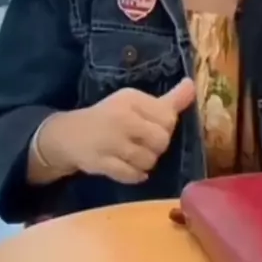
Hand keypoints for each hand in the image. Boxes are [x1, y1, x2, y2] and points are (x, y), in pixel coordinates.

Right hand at [40, 78, 195, 184]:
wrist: (68, 135)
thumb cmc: (109, 116)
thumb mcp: (135, 103)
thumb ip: (167, 100)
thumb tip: (192, 86)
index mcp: (131, 99)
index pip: (167, 116)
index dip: (165, 126)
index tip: (153, 126)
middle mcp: (121, 118)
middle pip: (161, 140)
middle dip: (157, 146)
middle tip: (144, 143)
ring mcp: (111, 142)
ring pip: (149, 160)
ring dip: (146, 162)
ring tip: (135, 155)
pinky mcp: (102, 163)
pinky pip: (133, 175)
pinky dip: (136, 175)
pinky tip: (129, 168)